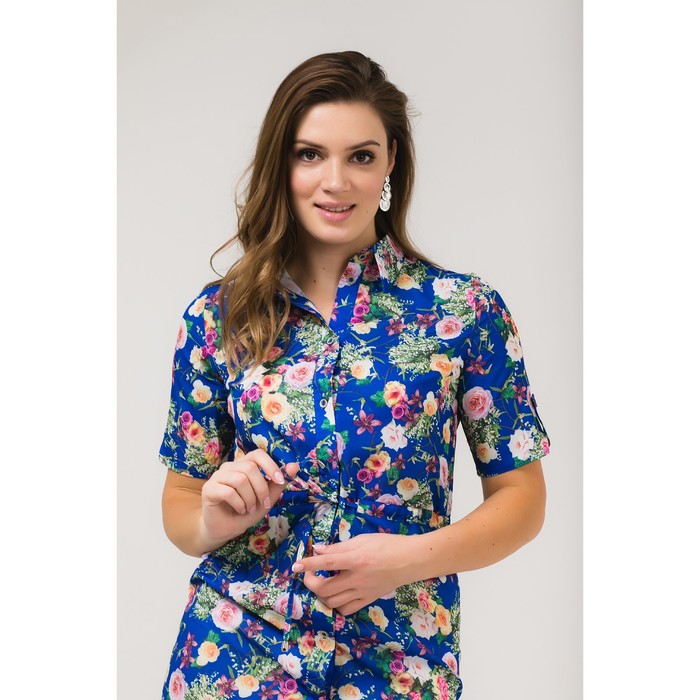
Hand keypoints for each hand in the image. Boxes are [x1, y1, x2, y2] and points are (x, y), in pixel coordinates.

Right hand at [199, 449, 298, 548]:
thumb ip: (279, 483)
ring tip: (249, 509)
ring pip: (240, 479)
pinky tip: (240, 510)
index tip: (279, 480)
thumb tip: (294, 466)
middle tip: (262, 504)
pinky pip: (228, 492)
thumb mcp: (267, 498)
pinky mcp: (209, 489)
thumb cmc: (246, 511)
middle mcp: (229, 467)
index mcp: (244, 465)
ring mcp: (217, 477)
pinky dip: (239, 504)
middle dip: (261, 489)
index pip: (257, 454)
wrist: (226, 529)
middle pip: (249, 468)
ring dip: (250, 498)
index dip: (270, 465)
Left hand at [291, 533, 412, 615]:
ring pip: (333, 602)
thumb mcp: (363, 539)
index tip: (295, 565)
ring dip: (321, 594)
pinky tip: (336, 595)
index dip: (308, 564)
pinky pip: (346, 610)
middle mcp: (357, 578)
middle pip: (325, 588)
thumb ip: (339, 546)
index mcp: (356, 559)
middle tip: (308, 573)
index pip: (326, 562)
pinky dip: (336, 605)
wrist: (411, 560)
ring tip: (321, 583)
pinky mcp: (368, 600)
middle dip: (310, 582)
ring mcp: (362, 592)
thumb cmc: (388, 544)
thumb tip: (318, 550)